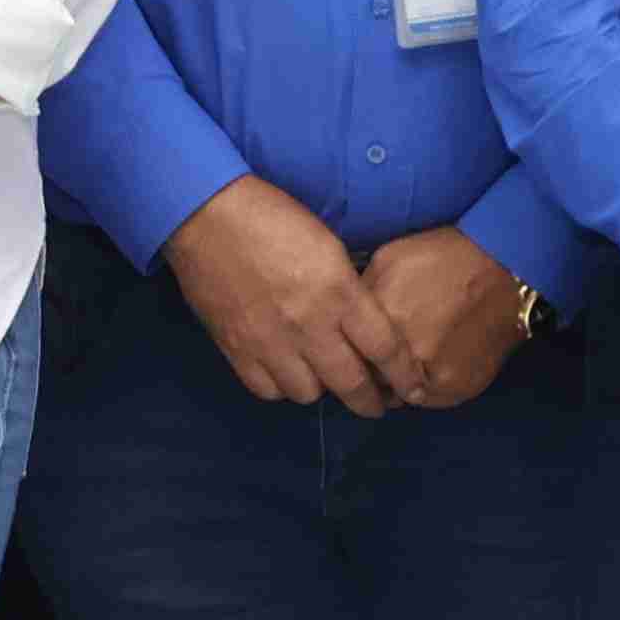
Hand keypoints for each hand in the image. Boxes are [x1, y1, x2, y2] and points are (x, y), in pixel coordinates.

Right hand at [160, 177, 414, 411]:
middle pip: (350, 384)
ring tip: (321, 375)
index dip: (404, 376)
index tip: (413, 389)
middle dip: (369, 401)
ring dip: (320, 387)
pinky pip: (267, 390)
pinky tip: (283, 370)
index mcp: (338, 293)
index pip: (384, 349)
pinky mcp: (236, 350)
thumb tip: (360, 325)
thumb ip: (348, 291)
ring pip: (308, 393)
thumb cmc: (272, 217)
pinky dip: (280, 385)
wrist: (206, 215)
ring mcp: (270, 342)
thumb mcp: (329, 245)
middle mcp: (309, 326)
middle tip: (375, 404)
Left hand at [358, 228, 528, 415]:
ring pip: (395, 394)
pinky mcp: (457, 390)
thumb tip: (342, 320)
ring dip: (393, 383)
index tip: (348, 347)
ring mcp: (434, 378)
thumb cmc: (443, 258)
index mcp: (383, 320)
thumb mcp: (389, 261)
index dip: (345, 351)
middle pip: (368, 379)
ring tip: (402, 360)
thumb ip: (361, 296)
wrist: (504, 269)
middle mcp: (408, 355)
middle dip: (367, 368)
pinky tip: (425, 365)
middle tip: (374, 355)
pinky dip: (420, 387)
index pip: (345, 354)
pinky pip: (424, 400)